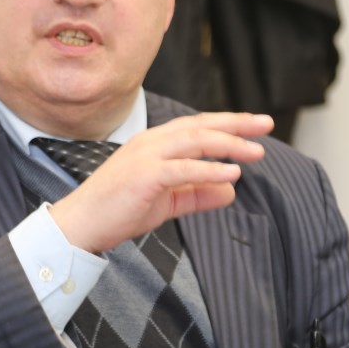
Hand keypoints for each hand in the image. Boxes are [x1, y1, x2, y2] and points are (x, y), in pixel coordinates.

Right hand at [49, 112, 273, 253]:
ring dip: (229, 145)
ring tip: (256, 152)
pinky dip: (210, 169)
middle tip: (266, 125)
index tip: (256, 125)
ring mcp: (146, 156)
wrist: (81, 224)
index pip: (198, 126)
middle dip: (236, 124)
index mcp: (155, 143)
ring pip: (195, 142)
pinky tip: (232, 173)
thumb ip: (198, 193)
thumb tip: (231, 191)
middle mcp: (151, 141)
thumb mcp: (168, 202)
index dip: (229, 123)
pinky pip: (183, 169)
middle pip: (201, 126)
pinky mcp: (144, 175)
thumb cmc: (120, 210)